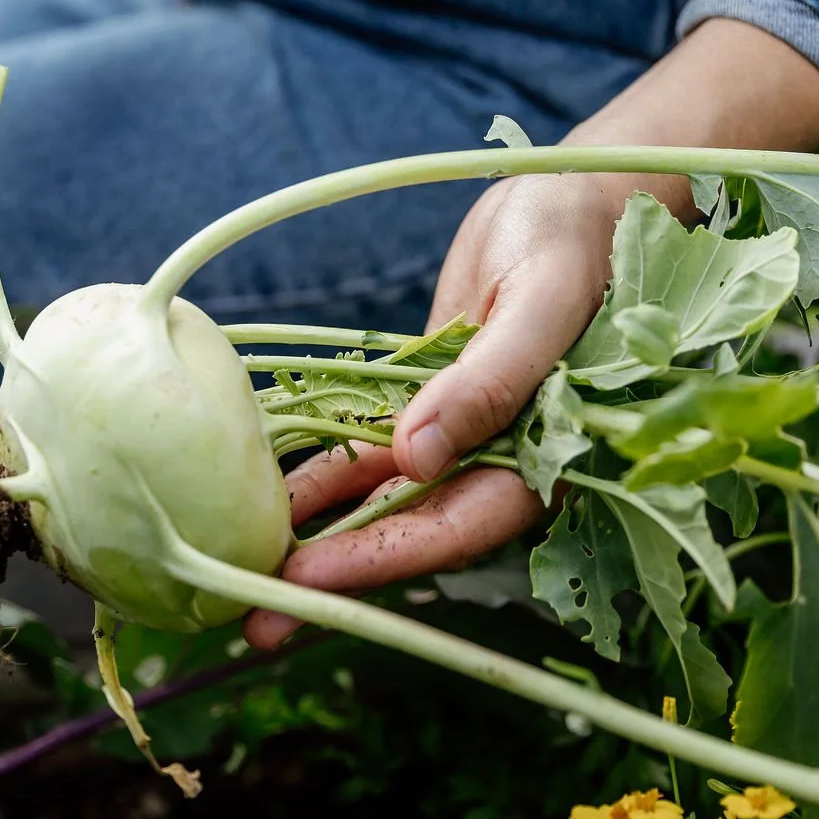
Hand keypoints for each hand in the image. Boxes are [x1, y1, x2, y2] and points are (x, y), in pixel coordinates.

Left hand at [243, 170, 647, 648]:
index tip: (305, 583)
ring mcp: (459, 434)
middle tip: (254, 622)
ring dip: (313, 534)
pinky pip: (367, 449)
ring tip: (240, 573)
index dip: (377, 560)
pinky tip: (263, 498)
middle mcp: (499, 460)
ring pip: (377, 499)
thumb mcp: (538, 303)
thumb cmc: (574, 241)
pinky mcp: (428, 401)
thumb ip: (488, 383)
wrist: (578, 195)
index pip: (452, 526)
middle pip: (406, 533)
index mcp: (544, 453)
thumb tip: (416, 459)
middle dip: (331, 578)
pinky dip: (318, 473)